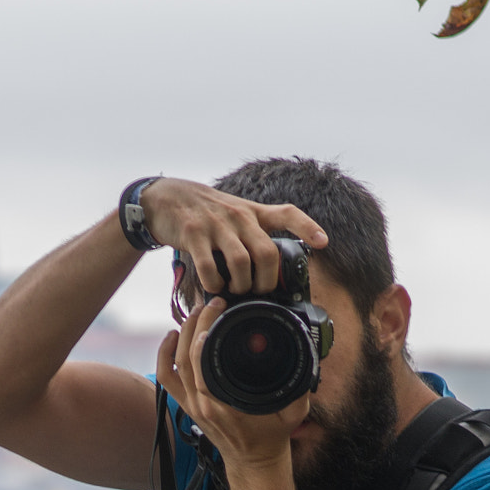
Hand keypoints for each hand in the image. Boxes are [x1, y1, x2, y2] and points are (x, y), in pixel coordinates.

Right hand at [139, 178, 326, 296]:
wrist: (167, 197)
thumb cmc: (208, 213)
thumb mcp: (236, 214)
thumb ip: (256, 234)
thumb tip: (274, 269)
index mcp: (253, 213)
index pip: (287, 214)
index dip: (307, 227)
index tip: (323, 243)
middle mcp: (238, 216)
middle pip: (266, 253)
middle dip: (266, 280)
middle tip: (259, 292)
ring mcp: (216, 225)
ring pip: (241, 263)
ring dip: (242, 286)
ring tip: (236, 291)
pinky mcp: (193, 234)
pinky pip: (209, 267)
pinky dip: (215, 285)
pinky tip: (214, 288)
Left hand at [155, 298, 308, 475]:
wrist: (254, 463)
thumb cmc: (271, 438)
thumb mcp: (293, 412)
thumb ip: (300, 387)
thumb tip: (307, 358)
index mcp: (223, 404)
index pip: (204, 360)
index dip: (206, 330)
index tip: (219, 308)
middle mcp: (202, 404)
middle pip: (187, 356)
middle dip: (196, 323)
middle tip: (210, 304)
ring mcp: (192, 405)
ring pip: (175, 364)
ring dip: (181, 334)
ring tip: (195, 313)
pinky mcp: (187, 406)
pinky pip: (166, 378)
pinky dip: (164, 355)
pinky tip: (171, 336)